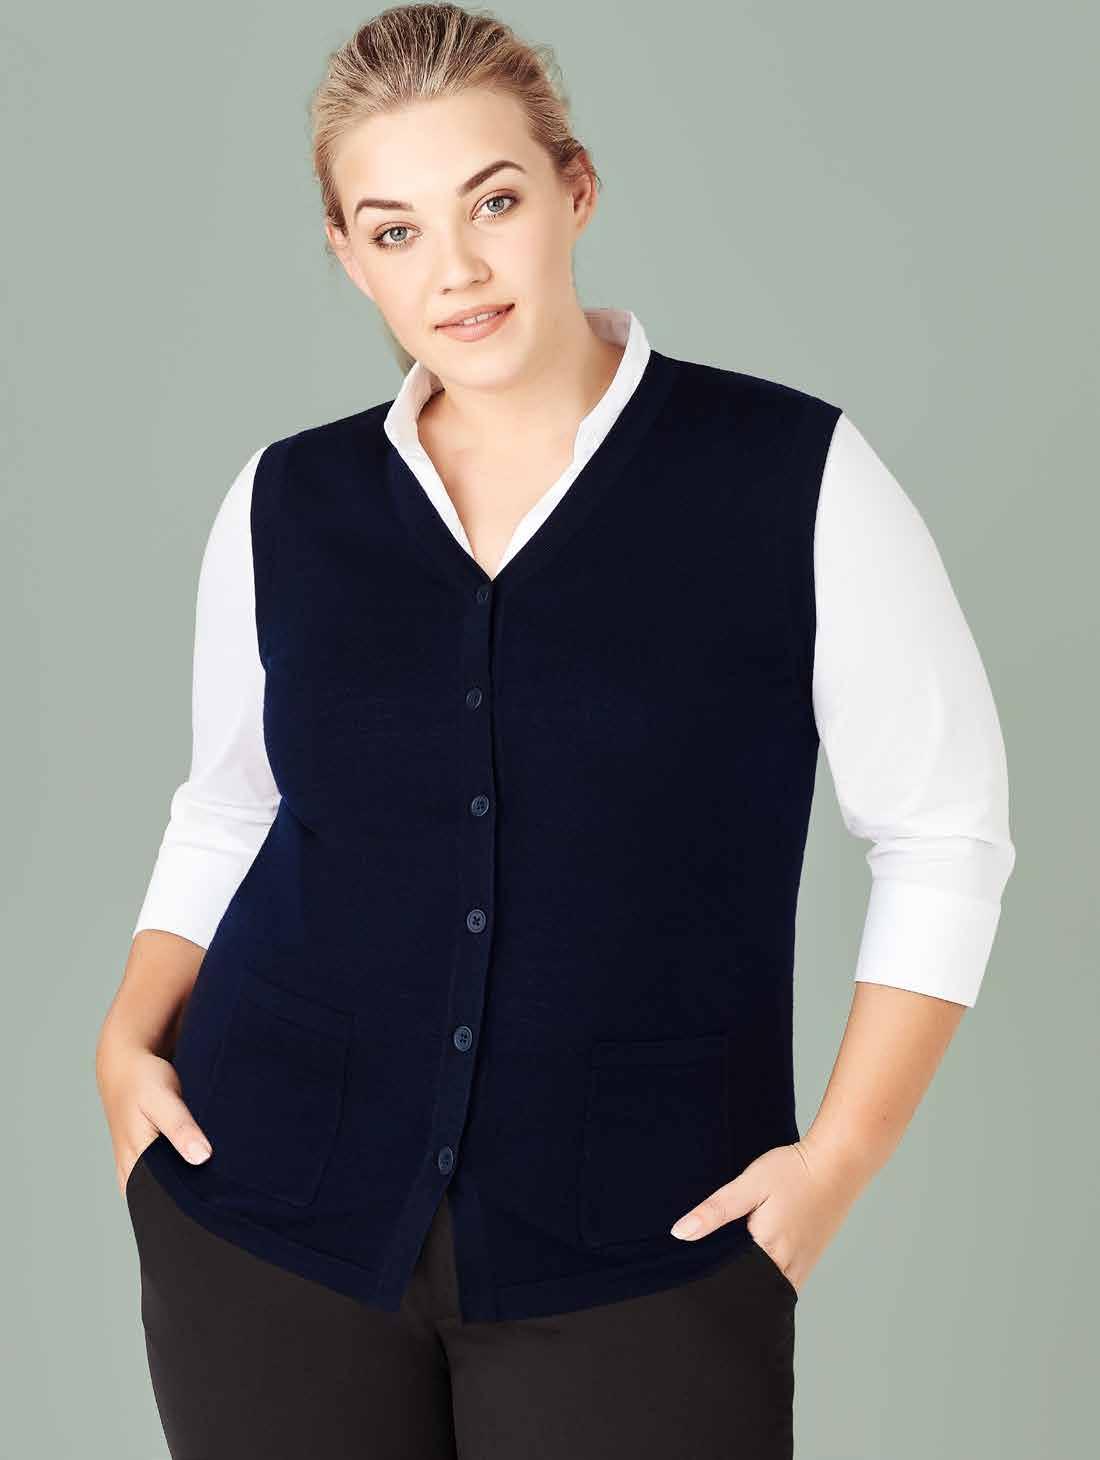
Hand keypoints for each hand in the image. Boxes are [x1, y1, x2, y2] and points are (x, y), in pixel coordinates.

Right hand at [96, 1038, 212, 1198]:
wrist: (126, 1066)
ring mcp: (136, 1170)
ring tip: (217, 1185)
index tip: (216, 1204)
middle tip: (223, 1195)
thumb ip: (180, 1128)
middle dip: (191, 1201)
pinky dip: (183, 1178)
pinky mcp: (144, 1162)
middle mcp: (130, 1174)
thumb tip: (202, 1158)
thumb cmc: (144, 1081)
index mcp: (133, 1164)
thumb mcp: (163, 1099)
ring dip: (187, 1189)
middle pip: (164, 1202)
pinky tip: (203, 1170)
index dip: (187, 1208)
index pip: (160, 1205)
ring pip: (164, 1193)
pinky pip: (165, 1180)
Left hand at [667, 1137, 872, 1294]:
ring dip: (751, 1282)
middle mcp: (789, 1269)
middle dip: (731, 1288)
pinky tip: (754, 1258)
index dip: (712, 1284)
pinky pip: (784, 1281)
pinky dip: (767, 1276)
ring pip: (770, 1290)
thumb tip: (679, 1234)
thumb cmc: (793, 1172)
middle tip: (707, 1276)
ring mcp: (803, 1267)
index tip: (695, 1279)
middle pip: (753, 1292)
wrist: (836, 1163)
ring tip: (728, 1267)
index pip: (734, 1286)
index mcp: (770, 1254)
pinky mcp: (809, 1260)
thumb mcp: (748, 1185)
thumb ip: (714, 1212)